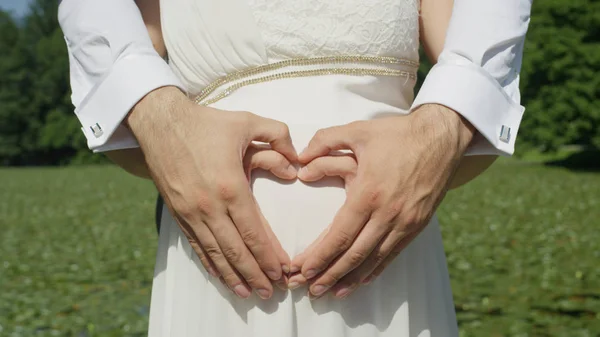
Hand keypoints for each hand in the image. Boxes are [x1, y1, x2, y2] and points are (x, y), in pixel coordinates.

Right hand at [127, 87, 297, 299]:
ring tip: (249, 293)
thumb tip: (296, 161)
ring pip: (215, 253)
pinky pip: (196, 245)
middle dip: (255, 274)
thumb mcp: (247, 121)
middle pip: (236, 250)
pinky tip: (221, 275)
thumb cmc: (206, 123)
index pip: (253, 231)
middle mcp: (209, 206)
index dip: (268, 255)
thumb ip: (278, 135)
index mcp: (230, 186)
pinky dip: (210, 263)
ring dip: (233, 276)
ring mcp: (191, 212)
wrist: (160, 122)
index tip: (283, 271)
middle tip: (271, 292)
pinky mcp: (178, 213)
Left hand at [290, 104, 474, 298]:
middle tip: (309, 289)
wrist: (441, 137)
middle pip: (354, 254)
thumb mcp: (358, 130)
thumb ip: (325, 141)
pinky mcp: (417, 224)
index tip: (302, 270)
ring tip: (331, 292)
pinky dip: (376, 270)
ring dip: (351, 278)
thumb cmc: (397, 133)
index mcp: (369, 192)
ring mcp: (405, 221)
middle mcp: (387, 213)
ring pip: (373, 259)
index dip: (320, 256)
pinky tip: (362, 280)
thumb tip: (300, 160)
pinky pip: (393, 253)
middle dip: (329, 274)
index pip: (340, 234)